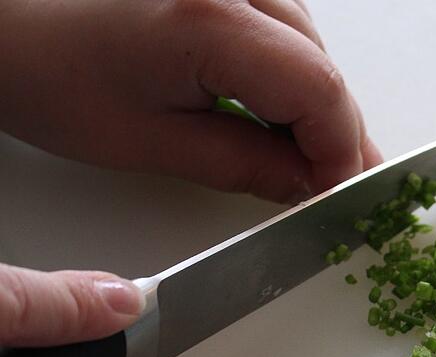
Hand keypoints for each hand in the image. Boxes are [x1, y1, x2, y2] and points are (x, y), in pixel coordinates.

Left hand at [0, 0, 382, 203]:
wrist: (5, 20)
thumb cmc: (45, 68)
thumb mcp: (147, 141)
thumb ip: (242, 165)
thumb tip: (306, 186)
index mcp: (212, 22)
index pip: (321, 92)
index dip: (342, 152)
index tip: (341, 197)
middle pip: (323, 68)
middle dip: (333, 136)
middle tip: (332, 190)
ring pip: (311, 48)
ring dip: (315, 106)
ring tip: (306, 160)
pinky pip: (286, 29)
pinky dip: (291, 76)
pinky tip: (281, 115)